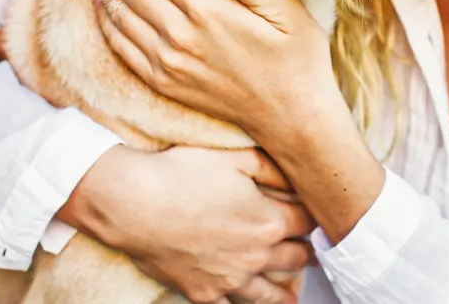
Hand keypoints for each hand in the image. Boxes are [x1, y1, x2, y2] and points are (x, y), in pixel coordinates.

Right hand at [59, 145, 313, 303]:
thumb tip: (297, 177)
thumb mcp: (235, 158)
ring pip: (272, 294)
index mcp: (269, 220)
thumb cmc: (182, 174)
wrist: (135, 204)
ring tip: (293, 292)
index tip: (313, 213)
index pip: (308, 222)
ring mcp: (231, 280)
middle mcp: (256, 256)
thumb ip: (272, 168)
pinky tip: (251, 302)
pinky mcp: (204, 294)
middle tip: (309, 247)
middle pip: (297, 258)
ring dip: (286, 290)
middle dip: (306, 250)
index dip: (313, 215)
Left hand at [82, 0, 340, 142]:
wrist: (292, 118)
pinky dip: (106, 21)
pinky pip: (122, 47)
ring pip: (118, 15)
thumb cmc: (297, 58)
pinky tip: (102, 2)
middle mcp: (179, 37)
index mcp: (208, 11)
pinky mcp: (164, 82)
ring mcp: (167, 63)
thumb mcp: (285, 11)